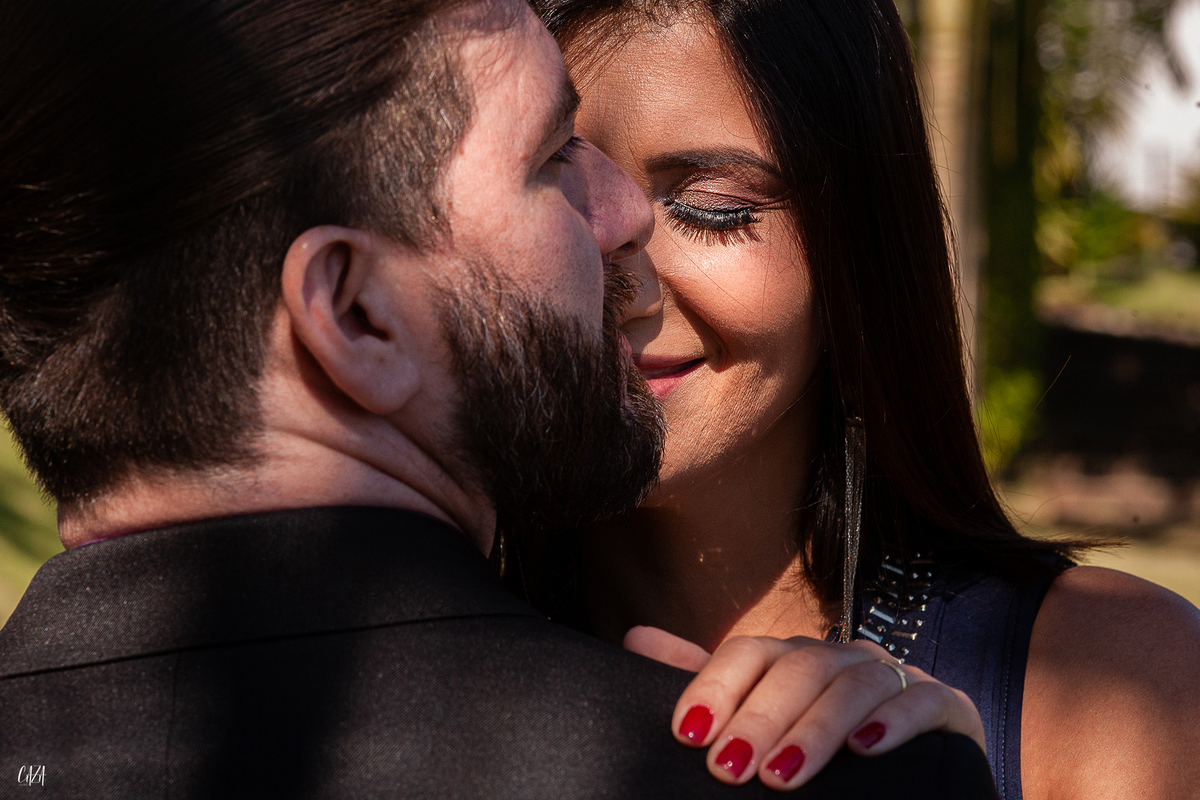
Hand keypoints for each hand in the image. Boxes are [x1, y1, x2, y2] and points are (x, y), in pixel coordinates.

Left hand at [624, 625, 984, 790]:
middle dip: (759, 720)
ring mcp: (895, 675)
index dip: (716, 688)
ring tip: (783, 774)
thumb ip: (705, 684)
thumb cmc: (822, 753)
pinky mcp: (946, 706)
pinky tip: (867, 750)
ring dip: (817, 729)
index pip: (750, 654)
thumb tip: (636, 637)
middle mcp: (841, 657)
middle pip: (797, 670)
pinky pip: (922, 701)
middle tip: (730, 769)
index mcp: (794, 658)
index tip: (687, 735)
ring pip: (854, 684)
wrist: (915, 782)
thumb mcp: (761, 722)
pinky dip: (894, 723)